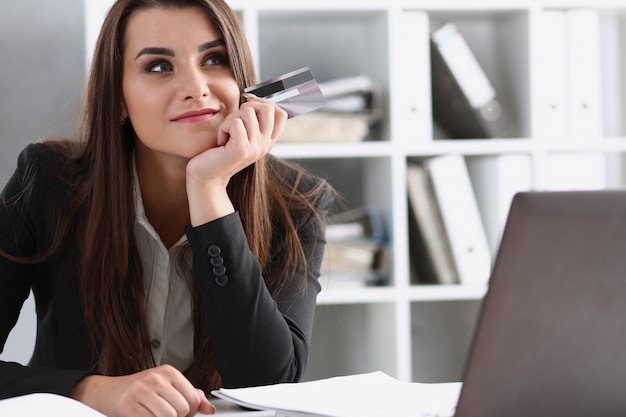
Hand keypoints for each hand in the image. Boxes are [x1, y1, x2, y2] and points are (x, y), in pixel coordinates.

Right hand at [71, 364, 215, 416]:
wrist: (105, 393)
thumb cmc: (138, 392)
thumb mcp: (166, 388)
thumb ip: (190, 396)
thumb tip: (209, 409)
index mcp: (169, 372)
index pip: (193, 398)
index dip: (189, 413)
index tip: (180, 414)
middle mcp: (156, 378)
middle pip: (182, 410)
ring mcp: (142, 390)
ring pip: (169, 416)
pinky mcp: (128, 404)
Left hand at [185, 96, 287, 224]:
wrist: (206, 175)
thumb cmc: (219, 151)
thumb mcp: (240, 134)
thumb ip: (251, 120)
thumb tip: (252, 97)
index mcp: (268, 141)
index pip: (281, 114)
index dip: (264, 102)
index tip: (248, 105)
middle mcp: (265, 145)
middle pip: (268, 108)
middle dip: (247, 107)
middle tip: (235, 121)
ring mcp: (255, 148)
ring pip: (248, 112)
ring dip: (231, 119)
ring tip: (226, 134)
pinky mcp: (242, 150)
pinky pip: (235, 122)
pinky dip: (224, 128)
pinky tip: (221, 141)